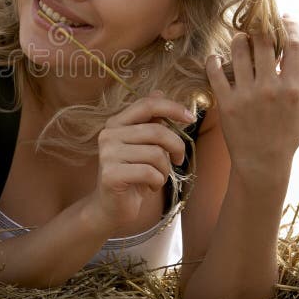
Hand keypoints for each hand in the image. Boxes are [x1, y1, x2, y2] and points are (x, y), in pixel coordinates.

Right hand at [89, 92, 193, 232]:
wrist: (111, 207)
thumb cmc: (132, 174)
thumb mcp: (143, 145)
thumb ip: (150, 120)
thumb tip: (159, 91)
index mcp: (116, 123)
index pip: (147, 105)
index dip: (172, 107)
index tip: (191, 118)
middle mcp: (108, 135)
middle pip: (156, 131)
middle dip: (176, 146)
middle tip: (178, 159)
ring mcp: (107, 155)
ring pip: (155, 154)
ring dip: (165, 169)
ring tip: (158, 176)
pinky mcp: (111, 175)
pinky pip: (149, 172)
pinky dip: (158, 181)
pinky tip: (150, 186)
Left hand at [205, 15, 298, 175]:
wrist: (262, 163)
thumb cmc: (288, 137)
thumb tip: (292, 62)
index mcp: (293, 88)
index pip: (294, 46)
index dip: (290, 26)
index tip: (284, 19)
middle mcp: (269, 88)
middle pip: (263, 43)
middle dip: (260, 30)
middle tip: (256, 27)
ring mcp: (246, 95)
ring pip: (239, 52)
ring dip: (239, 40)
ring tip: (239, 40)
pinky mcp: (225, 102)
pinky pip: (215, 72)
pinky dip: (214, 60)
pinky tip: (216, 58)